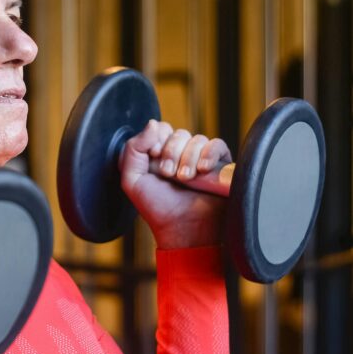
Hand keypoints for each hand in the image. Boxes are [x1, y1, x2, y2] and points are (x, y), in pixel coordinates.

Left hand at [120, 120, 230, 249]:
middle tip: (170, 175)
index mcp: (159, 154)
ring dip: (189, 158)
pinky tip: (203, 171)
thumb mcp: (133, 180)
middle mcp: (180, 154)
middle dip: (172, 153)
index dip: (158, 141)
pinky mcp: (220, 164)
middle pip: (178, 133)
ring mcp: (201, 158)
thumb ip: (133, 149)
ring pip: (197, 139)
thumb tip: (153, 124)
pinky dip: (209, 154)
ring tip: (186, 179)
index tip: (154, 159)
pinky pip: (217, 144)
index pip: (160, 129)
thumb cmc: (158, 208)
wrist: (185, 229)